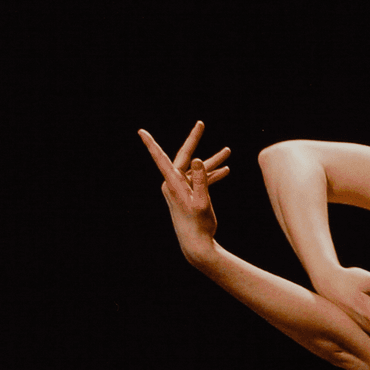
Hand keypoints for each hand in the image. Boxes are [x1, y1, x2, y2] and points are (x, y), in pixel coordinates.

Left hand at [138, 121, 230, 264]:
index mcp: (172, 184)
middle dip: (195, 140)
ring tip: (228, 152)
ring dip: (212, 162)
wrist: (197, 245)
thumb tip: (197, 159)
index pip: (161, 158)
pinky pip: (198, 180)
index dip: (151, 144)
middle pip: (184, 157)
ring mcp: (180, 189)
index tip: (141, 131)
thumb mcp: (203, 202)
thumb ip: (201, 180)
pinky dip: (211, 176)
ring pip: (196, 169)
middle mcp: (173, 184)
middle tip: (201, 124)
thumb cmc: (199, 226)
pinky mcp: (187, 195)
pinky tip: (226, 171)